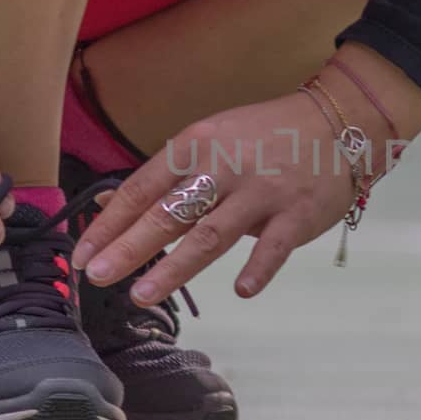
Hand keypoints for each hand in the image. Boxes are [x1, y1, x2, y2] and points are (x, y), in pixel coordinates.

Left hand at [72, 90, 375, 301]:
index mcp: (195, 146)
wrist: (337, 124)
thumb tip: (106, 203)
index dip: (109, 223)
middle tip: (97, 276)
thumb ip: (163, 178)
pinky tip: (242, 291)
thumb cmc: (264, 138)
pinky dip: (259, 268)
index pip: (141, 188)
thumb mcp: (207, 142)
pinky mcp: (296, 213)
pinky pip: (274, 246)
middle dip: (129, 246)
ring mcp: (261, 191)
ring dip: (174, 267)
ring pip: (210, 233)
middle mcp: (223, 166)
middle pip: (167, 212)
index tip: (83, 254)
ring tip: (141, 295)